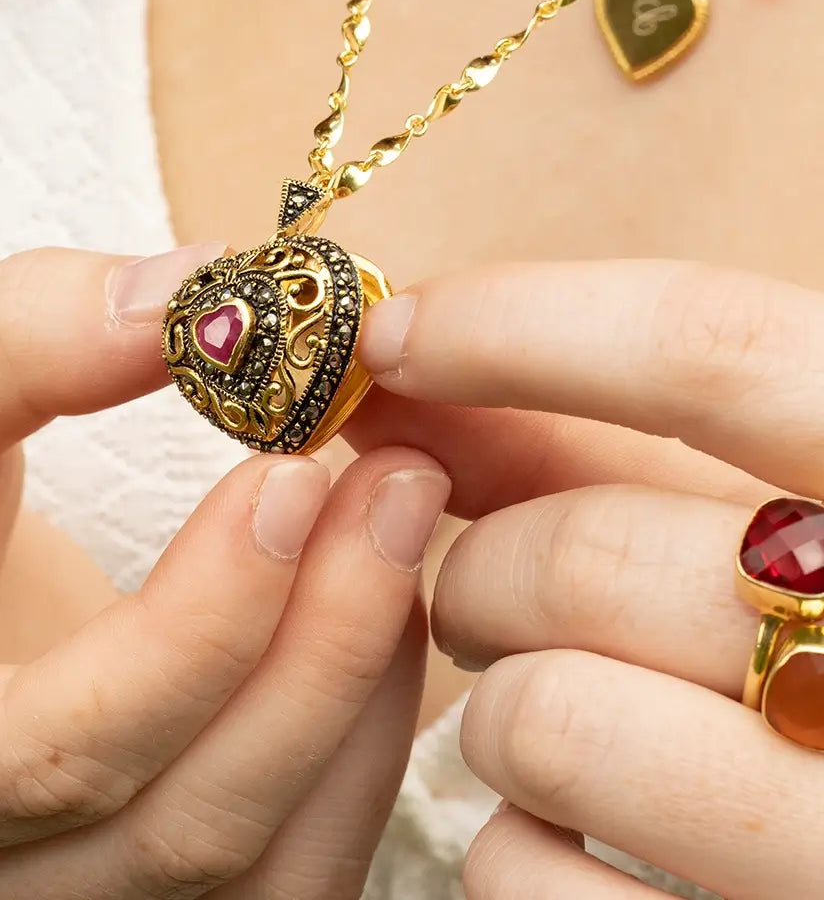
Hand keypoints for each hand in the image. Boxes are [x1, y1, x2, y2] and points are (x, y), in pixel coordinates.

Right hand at [0, 244, 449, 899]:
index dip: (198, 624)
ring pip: (270, 869)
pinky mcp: (146, 887)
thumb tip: (196, 300)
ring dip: (365, 688)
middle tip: (400, 478)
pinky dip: (363, 741)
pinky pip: (297, 864)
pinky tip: (376, 609)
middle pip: (189, 826)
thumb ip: (12, 342)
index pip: (51, 754)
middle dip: (323, 647)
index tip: (290, 475)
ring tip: (399, 521)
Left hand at [352, 259, 823, 898]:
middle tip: (488, 594)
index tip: (388, 335)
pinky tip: (587, 833)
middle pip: (585, 554)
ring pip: (543, 720)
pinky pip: (528, 877)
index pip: (713, 349)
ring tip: (548, 710)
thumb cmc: (812, 647)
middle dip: (486, 569)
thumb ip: (582, 440)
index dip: (515, 324)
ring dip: (499, 710)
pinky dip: (518, 845)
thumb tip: (398, 363)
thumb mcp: (747, 523)